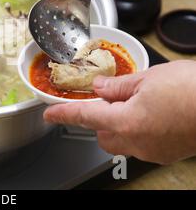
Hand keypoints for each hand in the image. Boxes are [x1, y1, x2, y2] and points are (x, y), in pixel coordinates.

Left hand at [44, 61, 195, 164]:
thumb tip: (99, 88)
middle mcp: (136, 141)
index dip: (64, 114)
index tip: (50, 114)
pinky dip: (138, 130)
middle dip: (100, 119)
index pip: (84, 117)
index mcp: (126, 121)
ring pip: (122, 141)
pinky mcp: (166, 153)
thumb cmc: (192, 90)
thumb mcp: (148, 78)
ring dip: (119, 125)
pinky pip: (141, 144)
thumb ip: (118, 86)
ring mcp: (152, 151)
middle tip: (110, 99)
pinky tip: (152, 114)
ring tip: (136, 104)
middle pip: (102, 135)